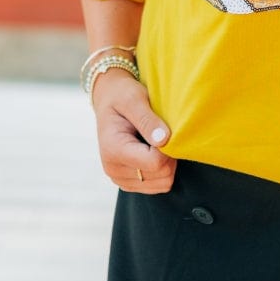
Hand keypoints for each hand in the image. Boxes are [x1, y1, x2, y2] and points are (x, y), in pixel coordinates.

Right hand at [91, 68, 176, 193]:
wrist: (109, 100)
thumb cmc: (122, 95)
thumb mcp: (134, 99)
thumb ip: (147, 119)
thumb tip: (164, 140)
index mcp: (113, 150)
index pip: (155, 163)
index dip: (168, 148)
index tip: (165, 130)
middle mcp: (113, 169)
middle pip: (161, 175)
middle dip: (170, 155)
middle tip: (162, 133)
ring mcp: (120, 179)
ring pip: (163, 183)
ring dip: (167, 163)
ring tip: (157, 142)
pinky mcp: (128, 182)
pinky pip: (158, 185)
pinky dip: (162, 170)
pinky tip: (154, 152)